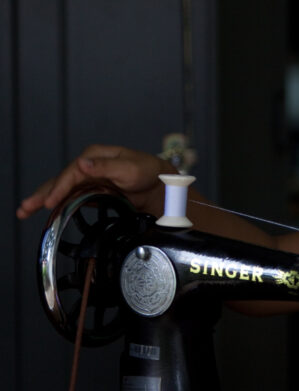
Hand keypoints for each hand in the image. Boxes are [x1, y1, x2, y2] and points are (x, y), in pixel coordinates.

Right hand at [16, 144, 176, 218]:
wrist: (161, 184)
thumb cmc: (148, 171)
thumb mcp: (129, 168)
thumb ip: (105, 166)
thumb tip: (82, 164)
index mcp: (94, 155)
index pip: (71, 172)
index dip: (59, 188)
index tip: (50, 202)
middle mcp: (89, 166)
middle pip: (61, 181)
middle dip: (42, 194)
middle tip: (24, 208)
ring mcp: (90, 180)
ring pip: (63, 191)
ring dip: (46, 201)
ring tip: (25, 211)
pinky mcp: (94, 192)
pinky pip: (73, 199)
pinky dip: (60, 206)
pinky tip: (49, 214)